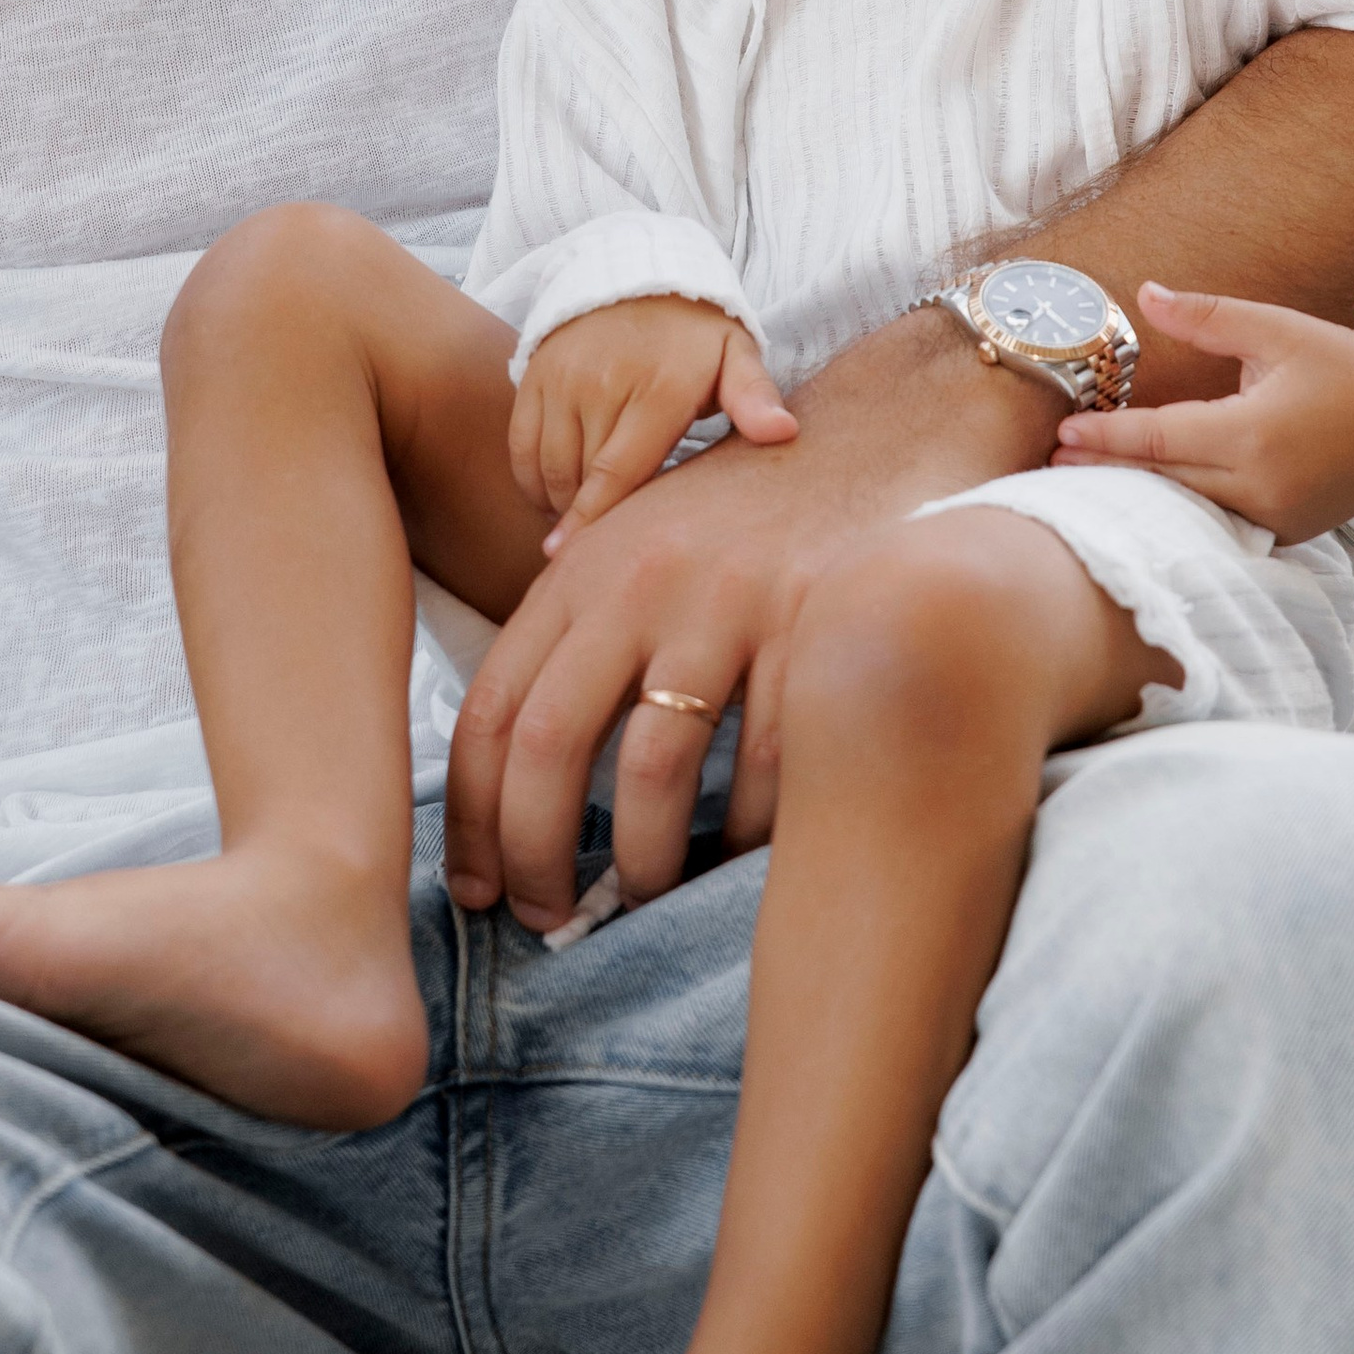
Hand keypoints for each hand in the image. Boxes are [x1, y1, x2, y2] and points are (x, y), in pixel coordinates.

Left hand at [448, 308, 1054, 928]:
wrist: (881, 431)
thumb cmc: (750, 513)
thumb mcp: (638, 539)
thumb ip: (572, 621)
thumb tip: (500, 737)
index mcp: (581, 571)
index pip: (491, 712)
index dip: (472, 820)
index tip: (478, 891)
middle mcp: (641, 582)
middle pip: (549, 747)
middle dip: (536, 857)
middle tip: (548, 921)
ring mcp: (729, 603)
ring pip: (655, 772)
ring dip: (643, 862)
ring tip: (644, 896)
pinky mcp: (813, 629)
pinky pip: (767, 767)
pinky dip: (748, 831)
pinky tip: (738, 856)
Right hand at [510, 296, 794, 550]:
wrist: (639, 269)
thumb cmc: (696, 332)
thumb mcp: (736, 355)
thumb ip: (755, 398)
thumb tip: (783, 433)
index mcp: (658, 390)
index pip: (617, 474)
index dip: (593, 522)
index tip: (570, 559)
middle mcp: (601, 384)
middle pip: (580, 479)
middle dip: (587, 517)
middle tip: (608, 540)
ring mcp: (561, 378)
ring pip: (547, 467)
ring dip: (559, 502)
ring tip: (585, 514)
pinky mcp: (533, 375)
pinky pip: (521, 445)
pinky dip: (532, 479)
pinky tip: (555, 492)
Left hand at [1051, 284, 1353, 544]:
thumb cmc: (1343, 360)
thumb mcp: (1273, 328)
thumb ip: (1205, 315)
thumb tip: (1145, 294)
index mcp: (1254, 433)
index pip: (1159, 438)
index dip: (1106, 437)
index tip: (1063, 432)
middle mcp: (1263, 485)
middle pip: (1163, 485)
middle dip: (1106, 475)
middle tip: (1053, 467)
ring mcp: (1279, 517)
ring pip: (1191, 515)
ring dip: (1141, 502)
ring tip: (1088, 490)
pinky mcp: (1293, 532)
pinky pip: (1224, 530)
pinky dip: (1186, 518)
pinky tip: (1151, 508)